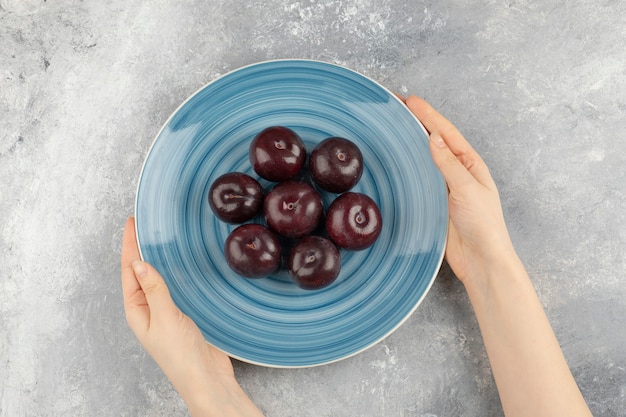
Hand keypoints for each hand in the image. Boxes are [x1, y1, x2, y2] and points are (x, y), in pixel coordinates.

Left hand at [121, 217, 263, 416]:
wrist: (206, 377)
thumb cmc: (182, 355)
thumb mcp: (165, 317)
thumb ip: (154, 289)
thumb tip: (139, 262)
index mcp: (137, 310)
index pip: (130, 270)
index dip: (130, 245)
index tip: (132, 223)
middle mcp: (148, 309)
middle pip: (140, 272)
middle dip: (139, 248)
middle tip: (142, 224)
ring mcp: (165, 311)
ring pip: (157, 278)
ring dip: (156, 258)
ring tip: (157, 237)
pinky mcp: (183, 314)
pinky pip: (173, 287)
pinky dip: (173, 272)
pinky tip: (180, 264)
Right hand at [402, 96, 591, 416]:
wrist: (481, 260)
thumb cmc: (483, 226)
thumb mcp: (466, 190)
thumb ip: (448, 164)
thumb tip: (434, 137)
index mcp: (471, 165)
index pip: (445, 133)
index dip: (428, 115)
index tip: (410, 100)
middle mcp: (459, 172)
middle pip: (435, 141)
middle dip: (419, 123)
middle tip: (398, 108)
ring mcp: (447, 187)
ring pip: (426, 159)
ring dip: (413, 143)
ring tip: (395, 129)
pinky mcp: (436, 203)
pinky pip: (420, 180)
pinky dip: (410, 167)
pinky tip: (398, 164)